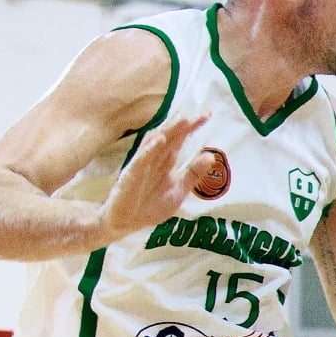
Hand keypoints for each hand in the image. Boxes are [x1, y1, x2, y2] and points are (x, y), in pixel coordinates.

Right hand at [95, 114, 210, 241]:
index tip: (208, 115)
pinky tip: (159, 141)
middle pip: (170, 138)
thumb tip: (211, 157)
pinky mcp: (131, 175)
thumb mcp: (178, 191)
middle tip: (201, 114)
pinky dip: (149, 149)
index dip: (192, 128)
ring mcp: (142, 165)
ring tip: (183, 120)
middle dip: (184, 125)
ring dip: (169, 132)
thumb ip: (193, 175)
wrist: (125, 222)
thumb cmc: (149, 206)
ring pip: (155, 144)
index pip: (180, 140)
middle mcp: (154, 159)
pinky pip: (140, 160)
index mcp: (166, 162)